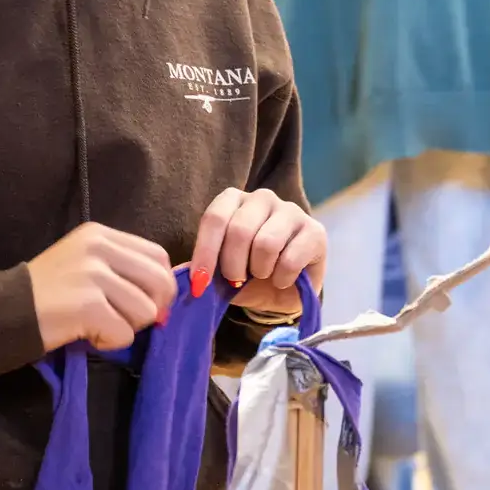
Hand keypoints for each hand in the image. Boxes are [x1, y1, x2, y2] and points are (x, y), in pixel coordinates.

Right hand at [26, 221, 176, 352]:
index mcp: (100, 234)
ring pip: (146, 311)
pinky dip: (109, 342)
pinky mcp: (87, 304)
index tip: (149, 303)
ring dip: (126, 327)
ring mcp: (92, 274)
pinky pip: (124, 333)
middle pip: (160, 281)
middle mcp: (99, 247)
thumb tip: (166, 298)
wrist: (3, 311)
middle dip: (152, 309)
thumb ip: (122, 270)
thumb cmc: (47, 293)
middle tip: (126, 320)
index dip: (162, 284)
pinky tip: (87, 335)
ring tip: (97, 325)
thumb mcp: (86, 265)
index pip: (158, 255)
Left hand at [189, 188, 325, 317]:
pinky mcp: (315, 231)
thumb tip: (174, 276)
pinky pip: (290, 259)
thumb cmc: (246, 275)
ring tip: (262, 275)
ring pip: (266, 243)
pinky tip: (282, 279)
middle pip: (239, 230)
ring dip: (259, 271)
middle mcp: (263, 198)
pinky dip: (281, 278)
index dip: (205, 253)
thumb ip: (200, 268)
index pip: (215, 218)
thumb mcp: (217, 272)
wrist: (283, 291)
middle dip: (232, 266)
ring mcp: (291, 211)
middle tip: (236, 280)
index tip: (200, 283)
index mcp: (234, 200)